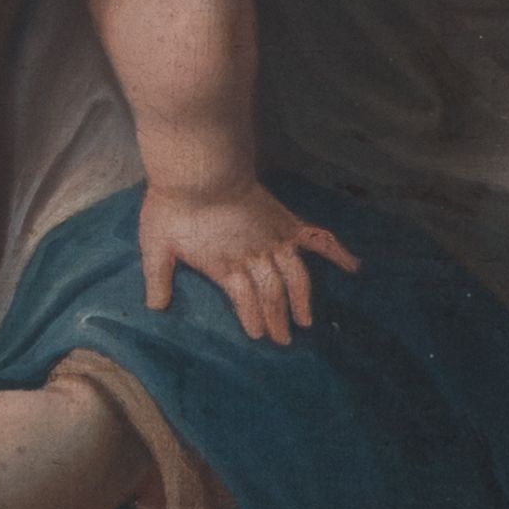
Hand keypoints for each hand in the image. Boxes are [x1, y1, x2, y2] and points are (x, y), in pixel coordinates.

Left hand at [139, 179, 357, 342]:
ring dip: (302, 299)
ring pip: (295, 275)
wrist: (199, 168)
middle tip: (284, 340)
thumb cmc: (173, 205)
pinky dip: (336, 252)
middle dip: (278, 319)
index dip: (254, 320)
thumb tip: (155, 308)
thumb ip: (157, 277)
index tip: (260, 336)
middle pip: (271, 294)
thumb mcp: (155, 243)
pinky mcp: (285, 220)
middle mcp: (255, 256)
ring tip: (306, 320)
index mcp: (226, 266)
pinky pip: (316, 238)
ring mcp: (273, 238)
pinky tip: (353, 266)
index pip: (245, 301)